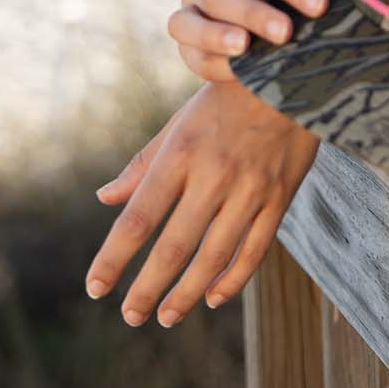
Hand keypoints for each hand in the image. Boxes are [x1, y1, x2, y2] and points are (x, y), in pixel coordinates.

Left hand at [86, 79, 320, 325]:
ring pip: (214, 257)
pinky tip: (213, 297)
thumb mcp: (180, 121)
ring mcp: (251, 187)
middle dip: (147, 289)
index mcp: (182, 151)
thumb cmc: (227, 96)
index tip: (95, 288)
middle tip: (130, 316)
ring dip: (187, 294)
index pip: (139, 217)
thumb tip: (104, 199)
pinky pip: (255, 250)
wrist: (293, 71)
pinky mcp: (280, 196)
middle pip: (174, 247)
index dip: (114, 258)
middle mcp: (215, 172)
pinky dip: (233, 280)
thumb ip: (143, 163)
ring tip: (166, 316)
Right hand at [168, 0, 337, 83]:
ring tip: (245, 47)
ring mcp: (185, 12)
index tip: (321, 4)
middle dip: (254, 12)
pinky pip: (191, 58)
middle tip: (286, 31)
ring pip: (188, 23)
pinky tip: (238, 73)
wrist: (258, 11)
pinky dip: (214, 65)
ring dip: (218, 35)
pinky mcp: (184, 47)